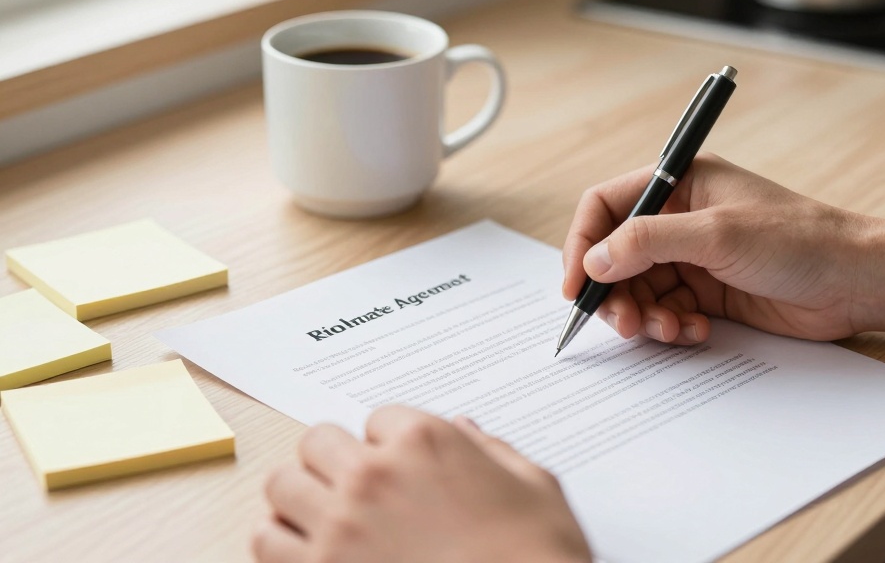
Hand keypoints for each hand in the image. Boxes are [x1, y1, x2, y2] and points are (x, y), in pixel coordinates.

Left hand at [253, 406, 591, 562]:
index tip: (400, 467)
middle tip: (355, 487)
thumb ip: (494, 452)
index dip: (390, 445)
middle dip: (335, 461)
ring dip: (302, 499)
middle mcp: (374, 475)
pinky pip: (266, 541)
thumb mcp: (536, 489)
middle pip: (318, 441)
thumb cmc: (535, 556)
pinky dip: (281, 543)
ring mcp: (340, 525)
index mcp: (426, 442)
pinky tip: (309, 552)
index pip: (379, 419)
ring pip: (281, 486)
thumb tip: (467, 432)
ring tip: (326, 518)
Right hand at [563, 153, 871, 343]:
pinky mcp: (708, 292)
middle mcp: (680, 219)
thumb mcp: (716, 234)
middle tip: (624, 323)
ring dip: (644, 315)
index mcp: (680, 184)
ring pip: (638, 290)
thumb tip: (593, 261)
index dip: (583, 244)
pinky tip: (696, 330)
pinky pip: (666, 312)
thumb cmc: (799, 240)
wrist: (856, 281)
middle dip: (614, 292)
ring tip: (668, 330)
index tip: (576, 285)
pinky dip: (670, 326)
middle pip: (615, 256)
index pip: (606, 207)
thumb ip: (647, 243)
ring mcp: (693, 258)